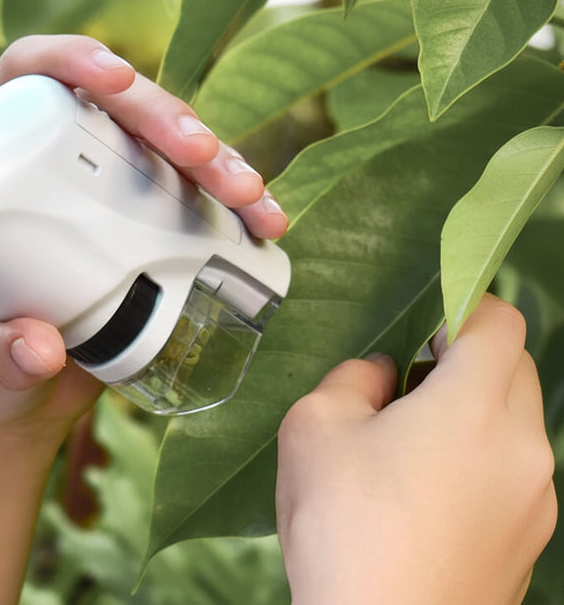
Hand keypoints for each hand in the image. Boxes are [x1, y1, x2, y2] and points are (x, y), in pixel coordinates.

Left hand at [0, 34, 288, 442]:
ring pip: (168, 147)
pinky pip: (198, 194)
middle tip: (201, 154)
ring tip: (251, 197)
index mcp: (1, 160)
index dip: (72, 59)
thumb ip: (2, 354)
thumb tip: (40, 352)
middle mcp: (59, 160)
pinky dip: (235, 205)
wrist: (17, 394)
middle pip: (117, 107)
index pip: (32, 76)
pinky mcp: (150, 224)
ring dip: (217, 161)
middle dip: (168, 119)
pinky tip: (265, 222)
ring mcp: (110, 189)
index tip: (113, 82)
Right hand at [276, 295, 556, 604]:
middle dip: (466, 362)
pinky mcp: (530, 543)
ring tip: (408, 456)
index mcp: (476, 406)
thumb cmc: (343, 529)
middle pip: (515, 370)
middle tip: (405, 392)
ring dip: (472, 417)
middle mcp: (524, 447)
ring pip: (515, 426)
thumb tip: (381, 376)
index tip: (423, 327)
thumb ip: (350, 379)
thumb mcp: (314, 429)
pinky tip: (423, 505)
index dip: (463, 306)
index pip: (499, 320)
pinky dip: (479, 467)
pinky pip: (513, 477)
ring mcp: (536, 500)